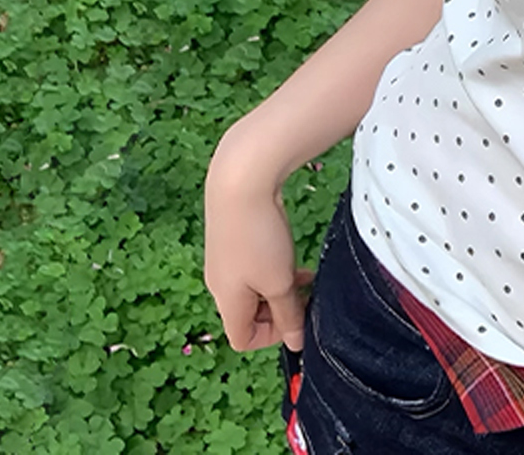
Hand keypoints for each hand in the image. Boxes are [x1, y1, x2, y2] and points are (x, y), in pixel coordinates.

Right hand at [204, 138, 313, 351]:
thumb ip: (288, 313)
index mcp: (226, 300)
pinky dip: (271, 264)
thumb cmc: (259, 235)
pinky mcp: (230, 235)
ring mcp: (222, 258)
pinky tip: (287, 247)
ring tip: (302, 271)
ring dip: (278, 284)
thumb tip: (295, 343)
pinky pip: (252, 264)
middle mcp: (219, 282)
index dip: (272, 335)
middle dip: (278, 307)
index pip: (242, 339)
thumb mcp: (279, 281)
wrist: (240, 179)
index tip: (297, 313)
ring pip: (253, 286)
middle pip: (248, 313)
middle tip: (304, 291)